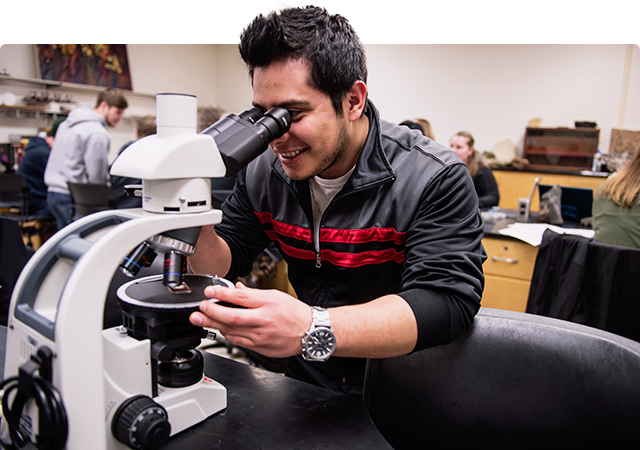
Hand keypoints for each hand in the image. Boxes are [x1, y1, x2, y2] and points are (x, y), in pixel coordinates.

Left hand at [190, 282, 311, 357]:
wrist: (310, 332)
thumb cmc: (294, 313)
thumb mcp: (275, 296)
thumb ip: (252, 294)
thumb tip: (235, 289)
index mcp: (267, 304)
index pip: (240, 298)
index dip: (221, 294)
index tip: (209, 291)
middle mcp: (263, 320)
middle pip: (232, 318)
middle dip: (212, 313)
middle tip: (199, 309)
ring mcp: (261, 336)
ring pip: (232, 332)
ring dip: (214, 326)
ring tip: (201, 320)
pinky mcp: (260, 348)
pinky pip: (239, 342)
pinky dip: (227, 335)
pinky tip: (219, 329)